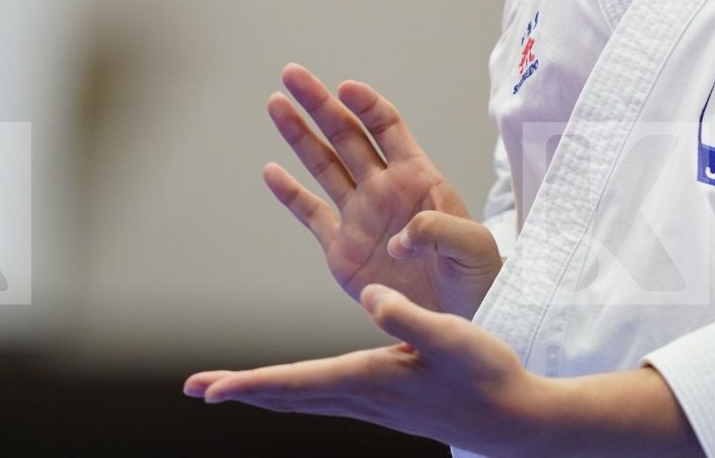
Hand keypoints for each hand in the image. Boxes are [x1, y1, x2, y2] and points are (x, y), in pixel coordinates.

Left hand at [184, 283, 552, 457]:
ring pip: (306, 398)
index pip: (297, 383)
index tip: (208, 389)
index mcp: (372, 378)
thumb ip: (408, 314)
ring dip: (266, 392)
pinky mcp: (388, 403)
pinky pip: (327, 396)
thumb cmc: (488, 376)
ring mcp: (375, 404)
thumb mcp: (452, 337)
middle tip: (198, 389)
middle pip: (289, 396)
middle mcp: (365, 396)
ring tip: (231, 388)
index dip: (250, 384)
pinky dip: (298, 391)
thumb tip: (369, 293)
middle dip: (242, 391)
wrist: (516, 422)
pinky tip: (298, 389)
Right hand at [265, 64, 503, 317]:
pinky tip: (271, 171)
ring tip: (276, 103)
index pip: (387, 128)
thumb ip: (441, 231)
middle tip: (293, 74)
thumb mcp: (474, 247)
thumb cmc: (476, 273)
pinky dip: (290, 194)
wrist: (459, 313)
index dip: (367, 106)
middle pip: (347, 135)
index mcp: (417, 177)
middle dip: (320, 104)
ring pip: (323, 165)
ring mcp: (360, 214)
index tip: (346, 88)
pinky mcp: (342, 247)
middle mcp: (384, 188)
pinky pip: (311, 214)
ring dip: (299, 134)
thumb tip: (402, 236)